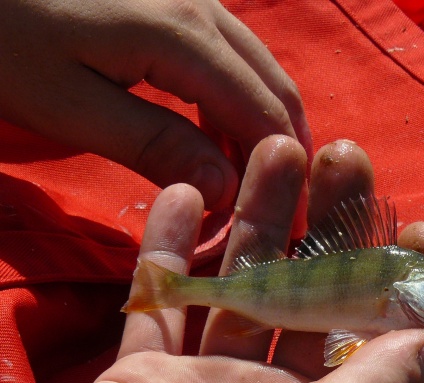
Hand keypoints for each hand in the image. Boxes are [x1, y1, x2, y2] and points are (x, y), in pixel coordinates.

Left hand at [0, 0, 312, 208]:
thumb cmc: (1, 37)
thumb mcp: (67, 103)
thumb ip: (153, 144)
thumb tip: (228, 189)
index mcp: (181, 34)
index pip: (262, 112)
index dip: (285, 171)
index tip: (295, 222)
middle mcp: (202, 7)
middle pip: (274, 86)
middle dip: (287, 151)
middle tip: (286, 209)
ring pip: (256, 69)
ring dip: (264, 127)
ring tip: (252, 183)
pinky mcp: (173, 0)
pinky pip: (228, 55)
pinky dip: (237, 102)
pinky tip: (218, 139)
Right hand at [0, 136, 423, 382]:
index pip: (392, 342)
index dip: (413, 284)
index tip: (422, 226)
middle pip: (322, 298)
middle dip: (336, 228)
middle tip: (345, 158)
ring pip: (247, 285)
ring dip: (260, 219)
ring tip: (275, 147)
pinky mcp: (148, 376)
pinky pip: (166, 300)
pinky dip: (171, 249)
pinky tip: (179, 193)